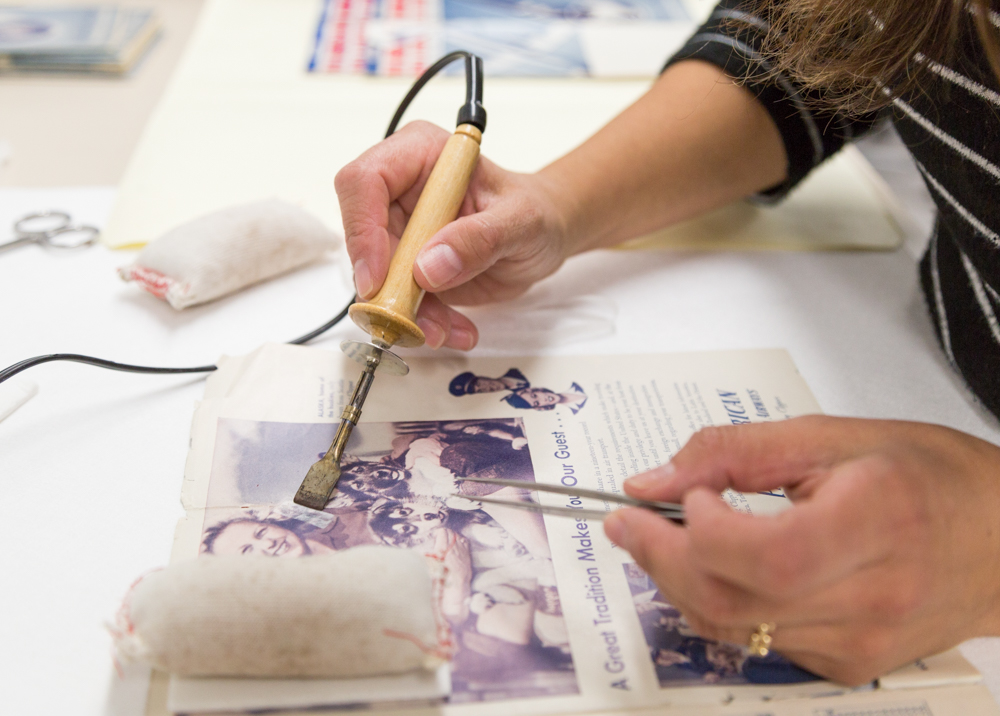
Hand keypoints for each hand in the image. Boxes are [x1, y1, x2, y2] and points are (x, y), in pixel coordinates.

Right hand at [336, 121, 571, 349]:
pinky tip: (455, 330)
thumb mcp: (522, 221)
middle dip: (389, 290)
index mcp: (420, 155)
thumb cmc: (536, 211)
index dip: (362, 230)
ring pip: (377, 280)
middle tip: (419, 322)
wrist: (544, 237)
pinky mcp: (407, 267)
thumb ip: (481, 238)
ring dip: (408, 315)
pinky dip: (423, 323)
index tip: (378, 279)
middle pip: (363, 240)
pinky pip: (398, 302)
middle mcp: (400, 190)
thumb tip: (428, 266)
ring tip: (447, 331)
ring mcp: (400, 231)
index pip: (364, 182)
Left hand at [604, 416, 999, 684]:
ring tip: (660, 538)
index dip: (704, 530)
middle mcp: (870, 598)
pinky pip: (756, 641)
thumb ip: (734, 453)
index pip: (765, 553)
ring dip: (679, 581)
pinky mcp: (848, 665)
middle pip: (731, 600)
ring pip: (731, 627)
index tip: (682, 495)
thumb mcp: (830, 437)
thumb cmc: (930, 478)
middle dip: (660, 558)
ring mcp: (859, 643)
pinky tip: (713, 569)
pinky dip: (718, 604)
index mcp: (876, 523)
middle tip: (628, 521)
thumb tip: (654, 480)